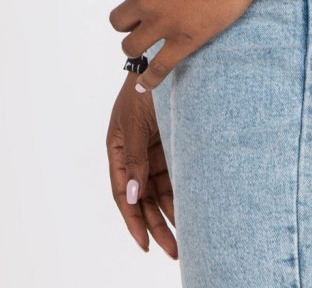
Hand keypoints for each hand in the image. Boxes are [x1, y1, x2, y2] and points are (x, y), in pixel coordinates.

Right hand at [106, 71, 176, 258]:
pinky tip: (192, 211)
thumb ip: (133, 159)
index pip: (122, 194)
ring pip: (160, 193)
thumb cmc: (142, 89)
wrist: (164, 61)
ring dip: (170, 215)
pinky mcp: (172, 146)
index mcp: (118, 150)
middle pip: (143, 199)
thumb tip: (131, 196)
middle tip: (173, 250)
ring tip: (186, 239)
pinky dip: (181, 195)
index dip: (133, 220)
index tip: (145, 244)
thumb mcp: (133, 124)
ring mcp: (154, 152)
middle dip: (156, 226)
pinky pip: (175, 176)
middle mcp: (135, 156)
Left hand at [110, 0, 274, 94]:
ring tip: (142, 45)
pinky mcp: (184, 41)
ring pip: (131, 46)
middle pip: (119, 19)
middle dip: (129, 18)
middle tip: (143, 16)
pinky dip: (150, 79)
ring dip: (135, 44)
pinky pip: (160, 67)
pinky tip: (144, 86)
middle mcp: (143, 0)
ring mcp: (161, 24)